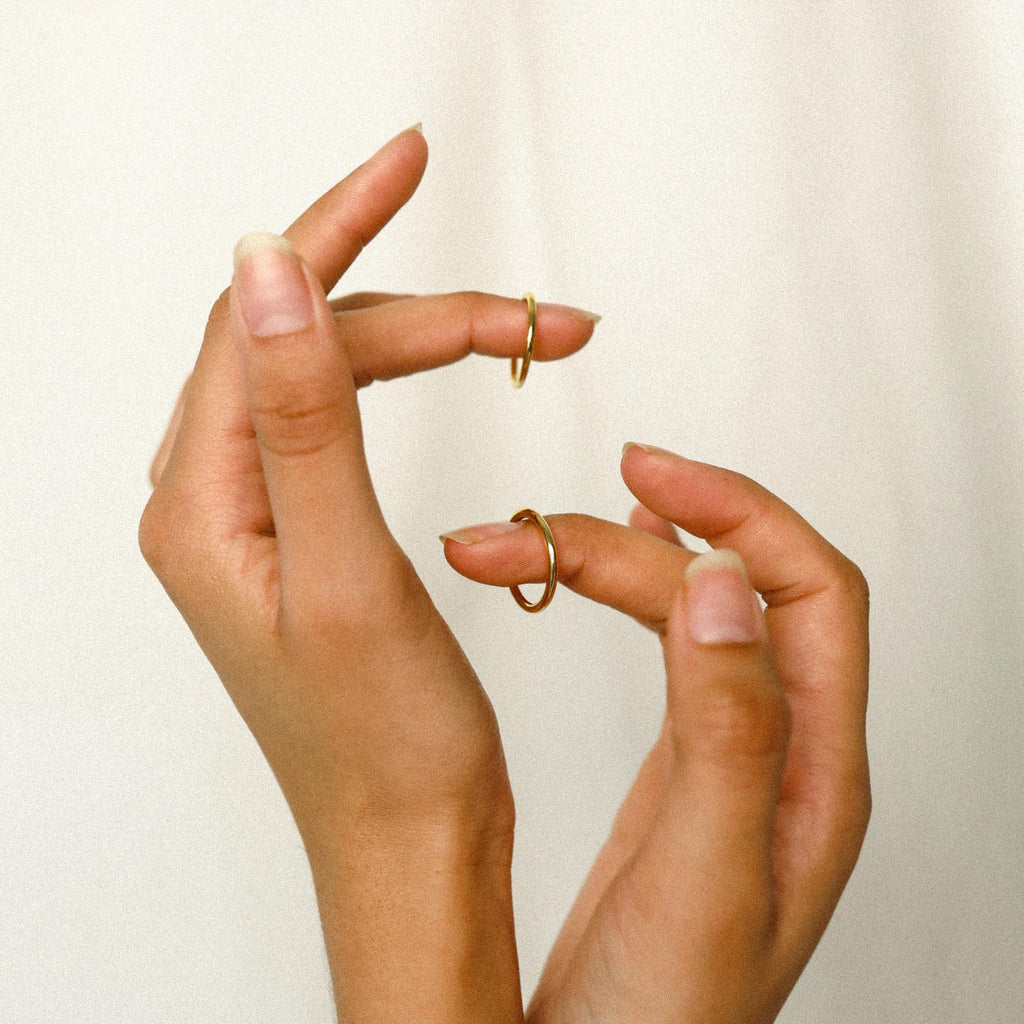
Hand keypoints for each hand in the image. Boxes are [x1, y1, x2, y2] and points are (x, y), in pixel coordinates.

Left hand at [139, 126, 597, 1022]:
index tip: (410, 161)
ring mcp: (267, 516)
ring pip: (336, 375)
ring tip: (532, 334)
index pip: (260, 318)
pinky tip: (453, 369)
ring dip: (431, 341)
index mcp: (204, 507)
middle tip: (538, 314)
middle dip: (427, 307)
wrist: (409, 840)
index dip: (338, 227)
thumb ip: (302, 417)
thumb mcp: (343, 573)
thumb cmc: (383, 746)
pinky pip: (347, 419)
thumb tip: (266, 268)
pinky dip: (411, 382)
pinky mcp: (312, 534)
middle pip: (309, 342)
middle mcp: (219, 502)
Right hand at [442, 443, 869, 1022]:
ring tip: (569, 519)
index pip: (808, 590)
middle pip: (739, 591)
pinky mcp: (677, 772)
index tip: (642, 474)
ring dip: (636, 555)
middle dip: (652, 532)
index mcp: (816, 768)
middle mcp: (786, 752)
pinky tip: (624, 558)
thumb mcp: (707, 873)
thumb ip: (727, 730)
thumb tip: (721, 584)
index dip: (735, 512)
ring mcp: (731, 758)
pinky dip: (646, 589)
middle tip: (551, 512)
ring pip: (703, 613)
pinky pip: (678, 650)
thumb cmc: (667, 1015)